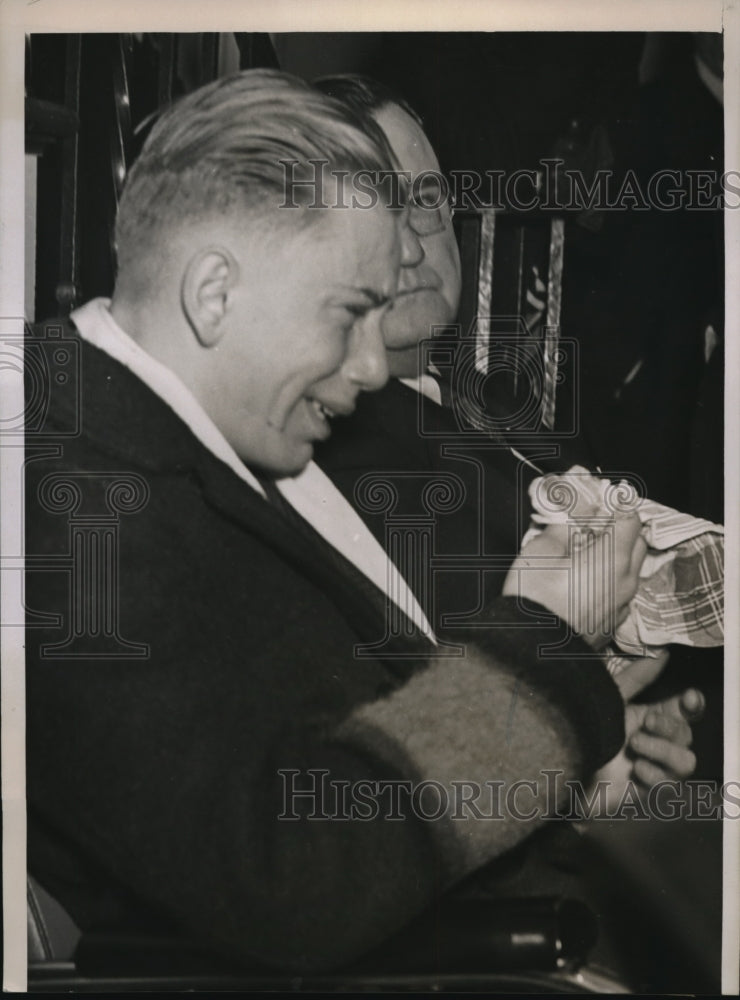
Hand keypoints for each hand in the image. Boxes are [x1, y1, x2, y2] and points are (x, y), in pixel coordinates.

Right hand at [503, 517, 646, 648]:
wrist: (531, 650)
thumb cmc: (534, 598)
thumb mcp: (541, 550)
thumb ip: (562, 526)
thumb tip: (573, 514)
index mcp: (613, 558)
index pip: (631, 519)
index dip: (616, 507)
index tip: (599, 504)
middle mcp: (626, 581)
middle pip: (638, 543)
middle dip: (621, 529)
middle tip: (593, 525)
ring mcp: (622, 605)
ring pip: (631, 570)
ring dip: (617, 556)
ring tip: (586, 553)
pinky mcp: (613, 624)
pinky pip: (620, 593)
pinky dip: (610, 580)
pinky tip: (585, 582)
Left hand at [589, 652, 703, 812]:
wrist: (560, 766)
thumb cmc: (583, 728)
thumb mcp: (610, 698)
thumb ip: (637, 678)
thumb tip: (663, 654)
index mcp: (649, 717)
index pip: (684, 710)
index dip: (693, 704)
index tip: (688, 698)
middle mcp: (655, 742)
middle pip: (686, 733)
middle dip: (670, 726)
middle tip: (645, 722)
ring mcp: (653, 767)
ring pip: (687, 761)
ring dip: (664, 750)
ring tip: (634, 746)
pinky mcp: (646, 790)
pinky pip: (668, 784)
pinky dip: (654, 774)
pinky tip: (635, 768)